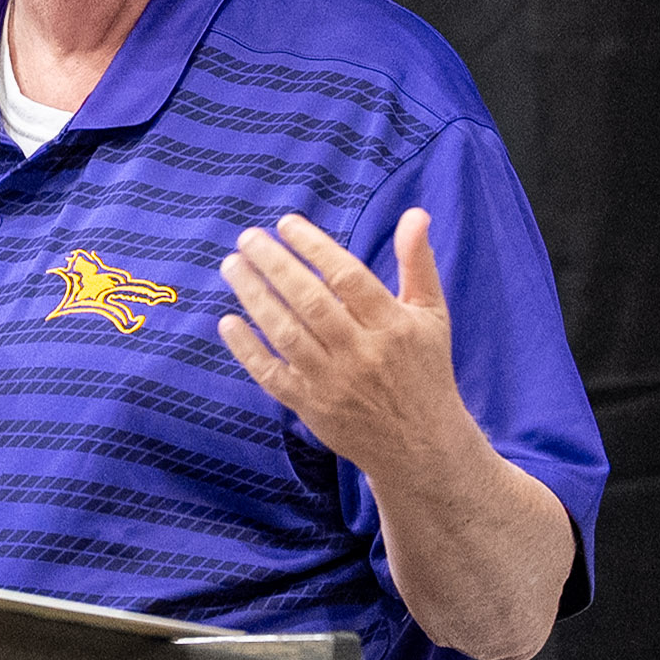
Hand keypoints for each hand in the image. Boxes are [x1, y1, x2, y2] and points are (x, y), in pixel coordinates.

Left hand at [216, 209, 477, 479]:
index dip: (314, 247)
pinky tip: (227, 321)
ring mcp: (333, 383)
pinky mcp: (311, 407)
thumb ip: (417, 263)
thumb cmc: (424, 369)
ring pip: (286, 334)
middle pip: (310, 302)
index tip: (286, 224)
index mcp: (393, 326)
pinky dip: (246, 349)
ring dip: (254, 297)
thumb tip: (413, 213)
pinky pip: (271, 375)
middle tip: (247, 237)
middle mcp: (362, 354)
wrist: (420, 446)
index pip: (348, 277)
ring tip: (232, 266)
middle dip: (274, 265)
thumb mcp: (432, 315)